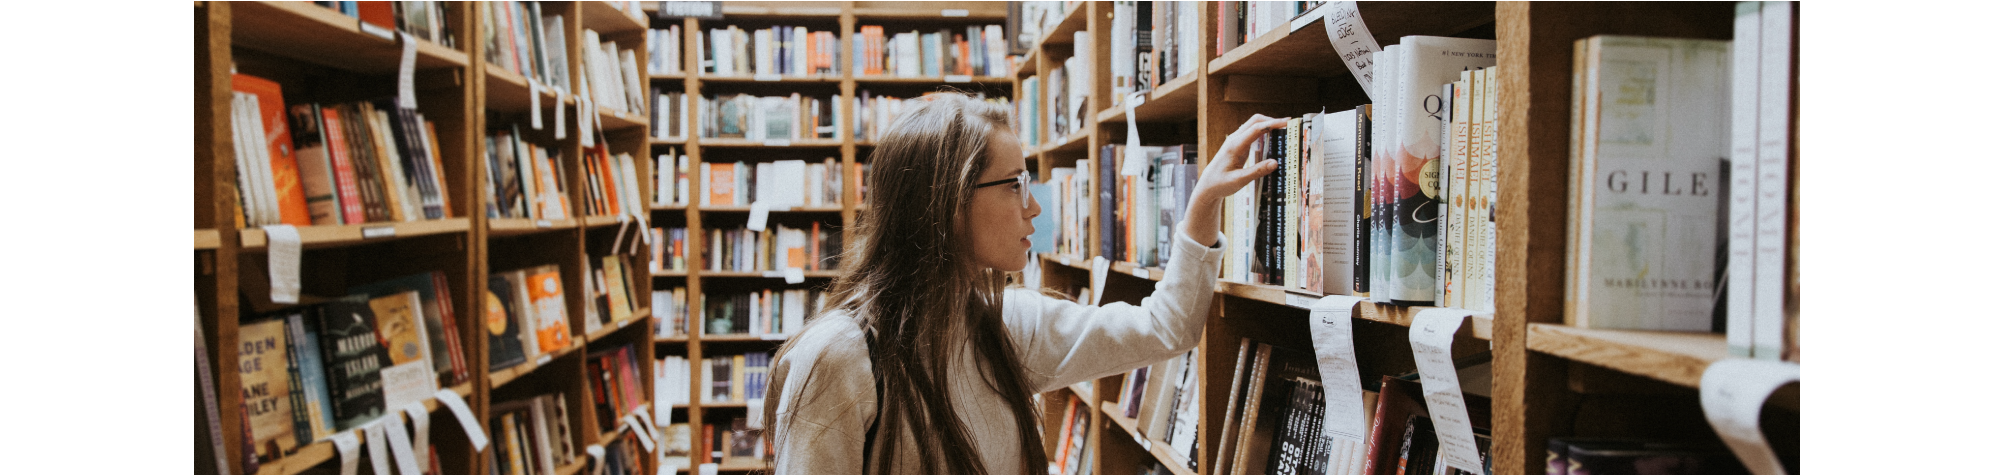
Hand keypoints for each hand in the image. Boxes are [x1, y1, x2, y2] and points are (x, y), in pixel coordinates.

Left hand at [1179, 115, 1287, 246]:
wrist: (1207, 186)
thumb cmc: (1220, 184)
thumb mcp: (1239, 181)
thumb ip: (1257, 171)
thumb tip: (1275, 163)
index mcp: (1234, 146)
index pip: (1256, 129)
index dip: (1272, 123)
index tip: (1287, 122)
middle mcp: (1235, 139)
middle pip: (1255, 121)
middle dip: (1272, 120)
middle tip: (1289, 125)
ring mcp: (1236, 141)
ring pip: (1254, 125)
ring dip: (1268, 125)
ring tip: (1284, 130)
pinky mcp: (1238, 145)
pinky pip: (1253, 133)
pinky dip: (1264, 132)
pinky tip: (1273, 138)